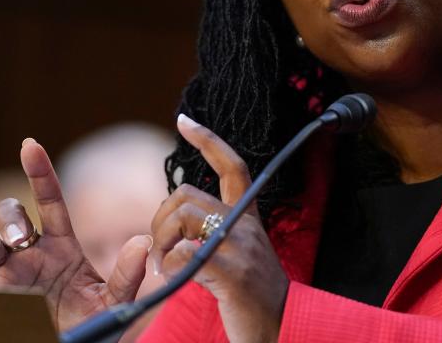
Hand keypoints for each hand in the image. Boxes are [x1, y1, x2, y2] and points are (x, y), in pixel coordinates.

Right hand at [0, 138, 151, 331]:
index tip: (30, 144)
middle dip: (10, 219)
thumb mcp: (115, 301)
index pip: (50, 200)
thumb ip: (129, 274)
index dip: (40, 172)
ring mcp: (9, 274)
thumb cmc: (96, 323)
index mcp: (63, 246)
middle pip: (11, 215)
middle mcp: (31, 253)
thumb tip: (141, 242)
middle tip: (18, 240)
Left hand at [151, 114, 288, 342]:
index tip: (185, 120)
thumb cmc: (253, 299)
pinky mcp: (231, 272)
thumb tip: (179, 220)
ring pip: (183, 216)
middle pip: (187, 194)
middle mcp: (246, 225)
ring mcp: (240, 246)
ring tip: (165, 265)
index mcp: (248, 218)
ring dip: (161, 241)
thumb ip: (217, 231)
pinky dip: (168, 267)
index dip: (208, 139)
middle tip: (160, 248)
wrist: (281, 330)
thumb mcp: (240, 254)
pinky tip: (174, 281)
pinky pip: (182, 255)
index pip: (232, 165)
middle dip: (160, 218)